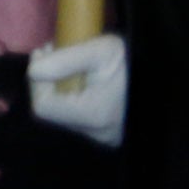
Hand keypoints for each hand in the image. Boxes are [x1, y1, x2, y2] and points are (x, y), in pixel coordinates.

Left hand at [29, 33, 126, 147]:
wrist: (155, 74)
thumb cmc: (129, 61)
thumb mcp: (99, 51)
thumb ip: (63, 61)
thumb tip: (32, 72)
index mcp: (95, 116)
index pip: (42, 107)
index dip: (37, 82)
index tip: (45, 55)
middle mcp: (98, 134)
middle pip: (50, 110)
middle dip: (46, 80)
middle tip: (55, 52)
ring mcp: (103, 137)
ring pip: (60, 113)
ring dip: (57, 86)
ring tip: (70, 64)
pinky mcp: (104, 134)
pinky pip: (74, 116)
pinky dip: (70, 96)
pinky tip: (79, 80)